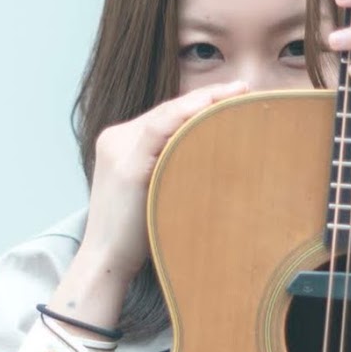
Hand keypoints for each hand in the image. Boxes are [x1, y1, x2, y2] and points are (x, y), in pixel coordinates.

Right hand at [81, 81, 248, 282]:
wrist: (107, 262)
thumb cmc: (137, 235)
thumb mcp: (155, 189)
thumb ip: (172, 167)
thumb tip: (216, 158)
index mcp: (121, 143)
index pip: (165, 116)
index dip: (199, 103)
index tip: (233, 94)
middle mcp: (116, 140)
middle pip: (167, 111)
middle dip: (206, 97)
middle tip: (243, 88)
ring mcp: (118, 150)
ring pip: (165, 115)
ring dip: (203, 101)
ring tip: (236, 93)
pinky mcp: (127, 167)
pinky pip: (158, 131)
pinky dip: (185, 116)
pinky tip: (210, 108)